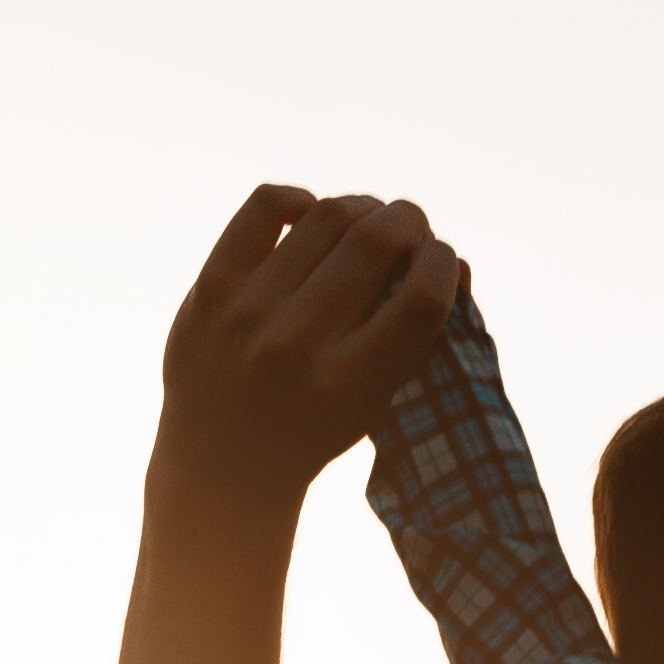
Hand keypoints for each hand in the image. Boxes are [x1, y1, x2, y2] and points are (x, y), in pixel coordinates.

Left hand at [155, 186, 467, 508]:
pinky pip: (266, 205)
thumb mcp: (370, 402)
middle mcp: (296, 346)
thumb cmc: (314, 428)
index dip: (442, 263)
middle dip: (409, 221)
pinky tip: (309, 217)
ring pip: (328, 215)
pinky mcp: (211, 287)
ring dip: (363, 207)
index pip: (421, 298)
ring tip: (368, 220)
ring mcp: (248, 312)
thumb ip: (411, 336)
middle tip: (411, 227)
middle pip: (377, 242)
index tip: (440, 260)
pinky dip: (299, 200)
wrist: (219, 463)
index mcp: (348, 386)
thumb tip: (452, 259)